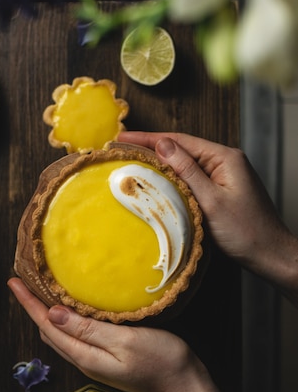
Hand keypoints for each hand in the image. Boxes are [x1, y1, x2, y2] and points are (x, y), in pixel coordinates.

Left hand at [8, 278, 206, 391]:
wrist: (186, 388)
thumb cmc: (161, 362)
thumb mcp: (124, 341)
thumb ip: (87, 330)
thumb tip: (52, 314)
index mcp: (85, 355)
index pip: (47, 326)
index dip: (29, 304)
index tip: (14, 282)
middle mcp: (85, 360)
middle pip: (49, 332)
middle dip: (33, 308)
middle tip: (23, 283)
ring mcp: (96, 362)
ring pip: (61, 336)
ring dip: (48, 315)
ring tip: (39, 293)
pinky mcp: (107, 360)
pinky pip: (76, 338)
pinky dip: (66, 321)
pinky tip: (71, 310)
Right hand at [119, 131, 297, 302]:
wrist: (270, 255)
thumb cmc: (245, 231)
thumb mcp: (211, 201)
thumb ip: (187, 172)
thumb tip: (162, 145)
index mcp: (225, 158)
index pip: (180, 141)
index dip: (149, 138)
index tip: (123, 136)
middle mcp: (225, 162)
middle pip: (182, 150)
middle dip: (152, 148)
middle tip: (122, 148)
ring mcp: (223, 177)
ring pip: (185, 166)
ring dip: (160, 165)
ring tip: (132, 163)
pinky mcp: (221, 192)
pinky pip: (192, 181)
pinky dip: (172, 180)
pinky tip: (157, 183)